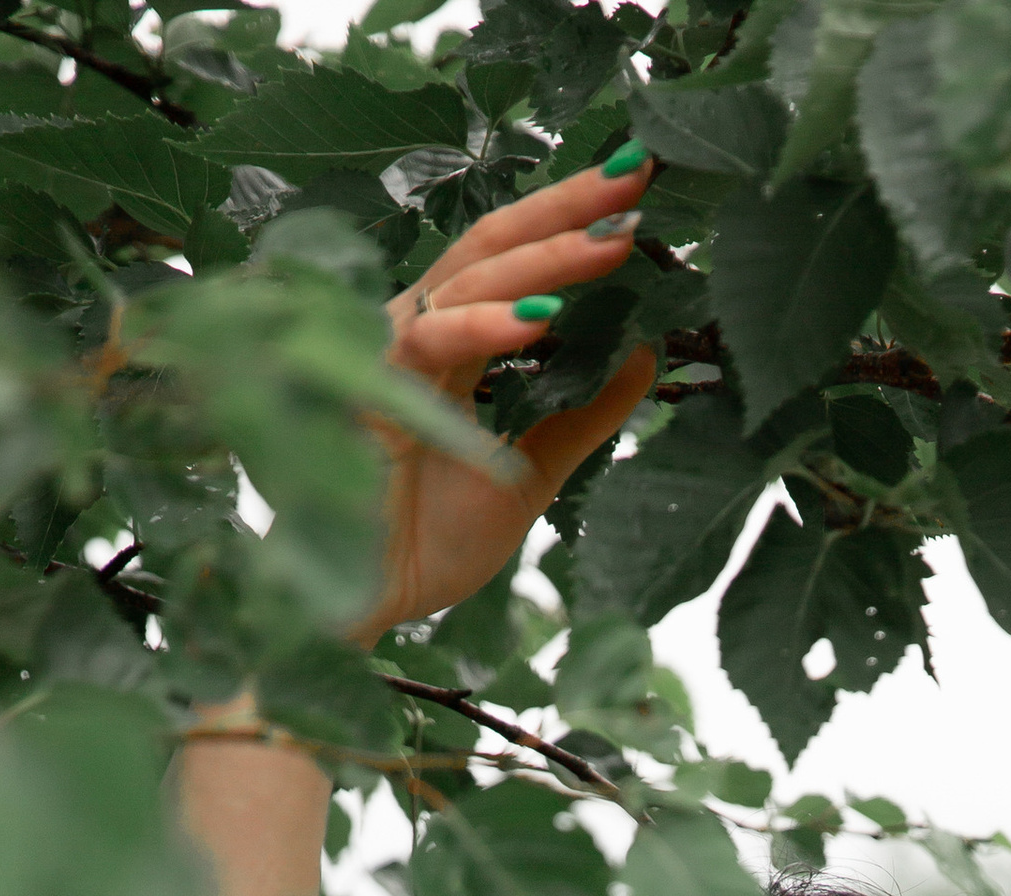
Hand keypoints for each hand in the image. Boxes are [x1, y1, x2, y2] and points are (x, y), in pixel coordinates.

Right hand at [350, 148, 661, 647]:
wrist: (373, 603)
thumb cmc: (432, 539)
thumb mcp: (532, 470)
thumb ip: (580, 414)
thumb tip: (644, 356)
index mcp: (451, 343)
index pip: (513, 263)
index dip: (568, 223)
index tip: (636, 190)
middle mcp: (417, 331)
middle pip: (493, 246)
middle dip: (564, 210)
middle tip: (635, 177)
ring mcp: (386, 350)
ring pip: (468, 280)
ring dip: (543, 260)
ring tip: (611, 243)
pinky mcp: (365, 385)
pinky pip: (431, 340)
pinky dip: (487, 326)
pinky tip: (544, 319)